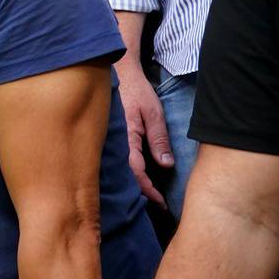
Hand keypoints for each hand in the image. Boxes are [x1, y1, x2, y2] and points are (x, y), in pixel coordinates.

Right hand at [117, 61, 173, 204]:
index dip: (148, 189)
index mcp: (126, 138)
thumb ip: (158, 138)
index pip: (136, 171)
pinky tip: (138, 177)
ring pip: (121, 169)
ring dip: (135, 184)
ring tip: (150, 196)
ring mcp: (112, 140)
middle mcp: (116, 142)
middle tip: (158, 205)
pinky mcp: (113, 137)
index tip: (161, 202)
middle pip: (126, 175)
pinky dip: (130, 172)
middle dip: (142, 193)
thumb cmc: (136, 91)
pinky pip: (120, 159)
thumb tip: (166, 165)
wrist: (117, 73)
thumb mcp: (153, 113)